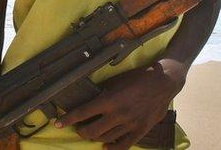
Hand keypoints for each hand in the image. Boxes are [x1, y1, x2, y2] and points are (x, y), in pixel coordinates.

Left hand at [54, 59, 186, 149]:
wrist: (163, 81)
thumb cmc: (137, 78)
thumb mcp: (115, 81)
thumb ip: (103, 94)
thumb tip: (90, 102)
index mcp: (109, 99)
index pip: (83, 112)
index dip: (68, 119)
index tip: (58, 123)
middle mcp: (118, 114)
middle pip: (92, 131)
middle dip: (81, 131)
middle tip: (78, 128)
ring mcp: (130, 124)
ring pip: (106, 138)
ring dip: (95, 137)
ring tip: (91, 133)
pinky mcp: (141, 130)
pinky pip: (124, 145)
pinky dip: (112, 147)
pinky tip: (106, 145)